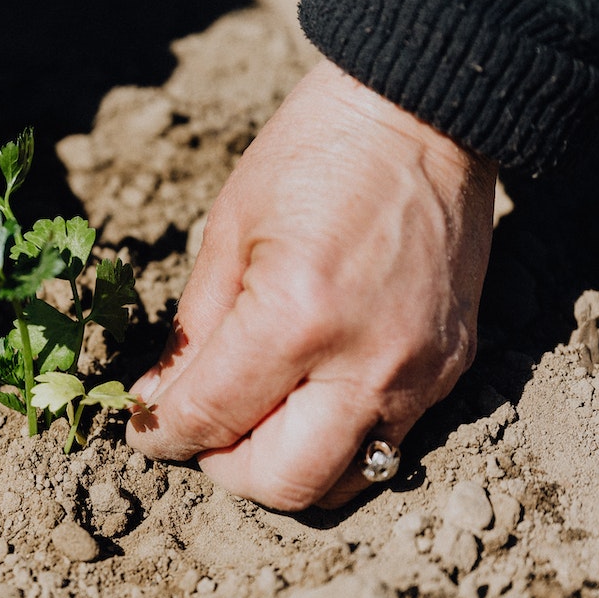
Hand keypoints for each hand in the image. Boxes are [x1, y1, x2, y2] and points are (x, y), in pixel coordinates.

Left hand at [127, 60, 497, 508]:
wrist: (425, 114)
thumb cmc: (315, 155)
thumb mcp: (229, 232)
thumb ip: (192, 333)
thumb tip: (159, 405)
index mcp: (295, 318)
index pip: (211, 419)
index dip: (163, 436)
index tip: (147, 430)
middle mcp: (366, 362)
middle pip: (283, 483)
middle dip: (226, 470)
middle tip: (204, 434)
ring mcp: (418, 374)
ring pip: (342, 482)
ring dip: (285, 468)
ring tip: (256, 422)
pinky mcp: (451, 369)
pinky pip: (386, 444)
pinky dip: (335, 441)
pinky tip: (309, 397)